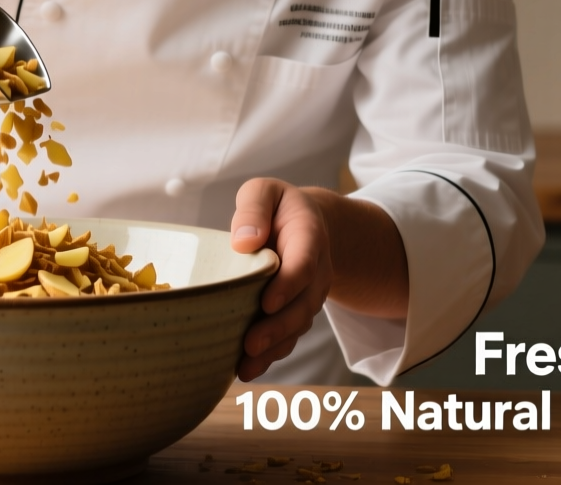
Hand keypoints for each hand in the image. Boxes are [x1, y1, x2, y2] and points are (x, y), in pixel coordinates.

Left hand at [229, 180, 333, 380]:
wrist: (302, 223)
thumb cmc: (275, 208)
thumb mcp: (264, 191)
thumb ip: (254, 208)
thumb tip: (243, 242)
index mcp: (309, 236)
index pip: (304, 263)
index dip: (289, 285)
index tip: (267, 303)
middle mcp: (316, 270)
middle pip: (304, 303)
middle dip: (279, 327)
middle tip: (251, 344)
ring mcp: (309, 294)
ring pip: (298, 325)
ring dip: (274, 348)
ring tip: (246, 366)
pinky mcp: (296, 311)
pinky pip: (290, 336)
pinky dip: (272, 355)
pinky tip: (247, 369)